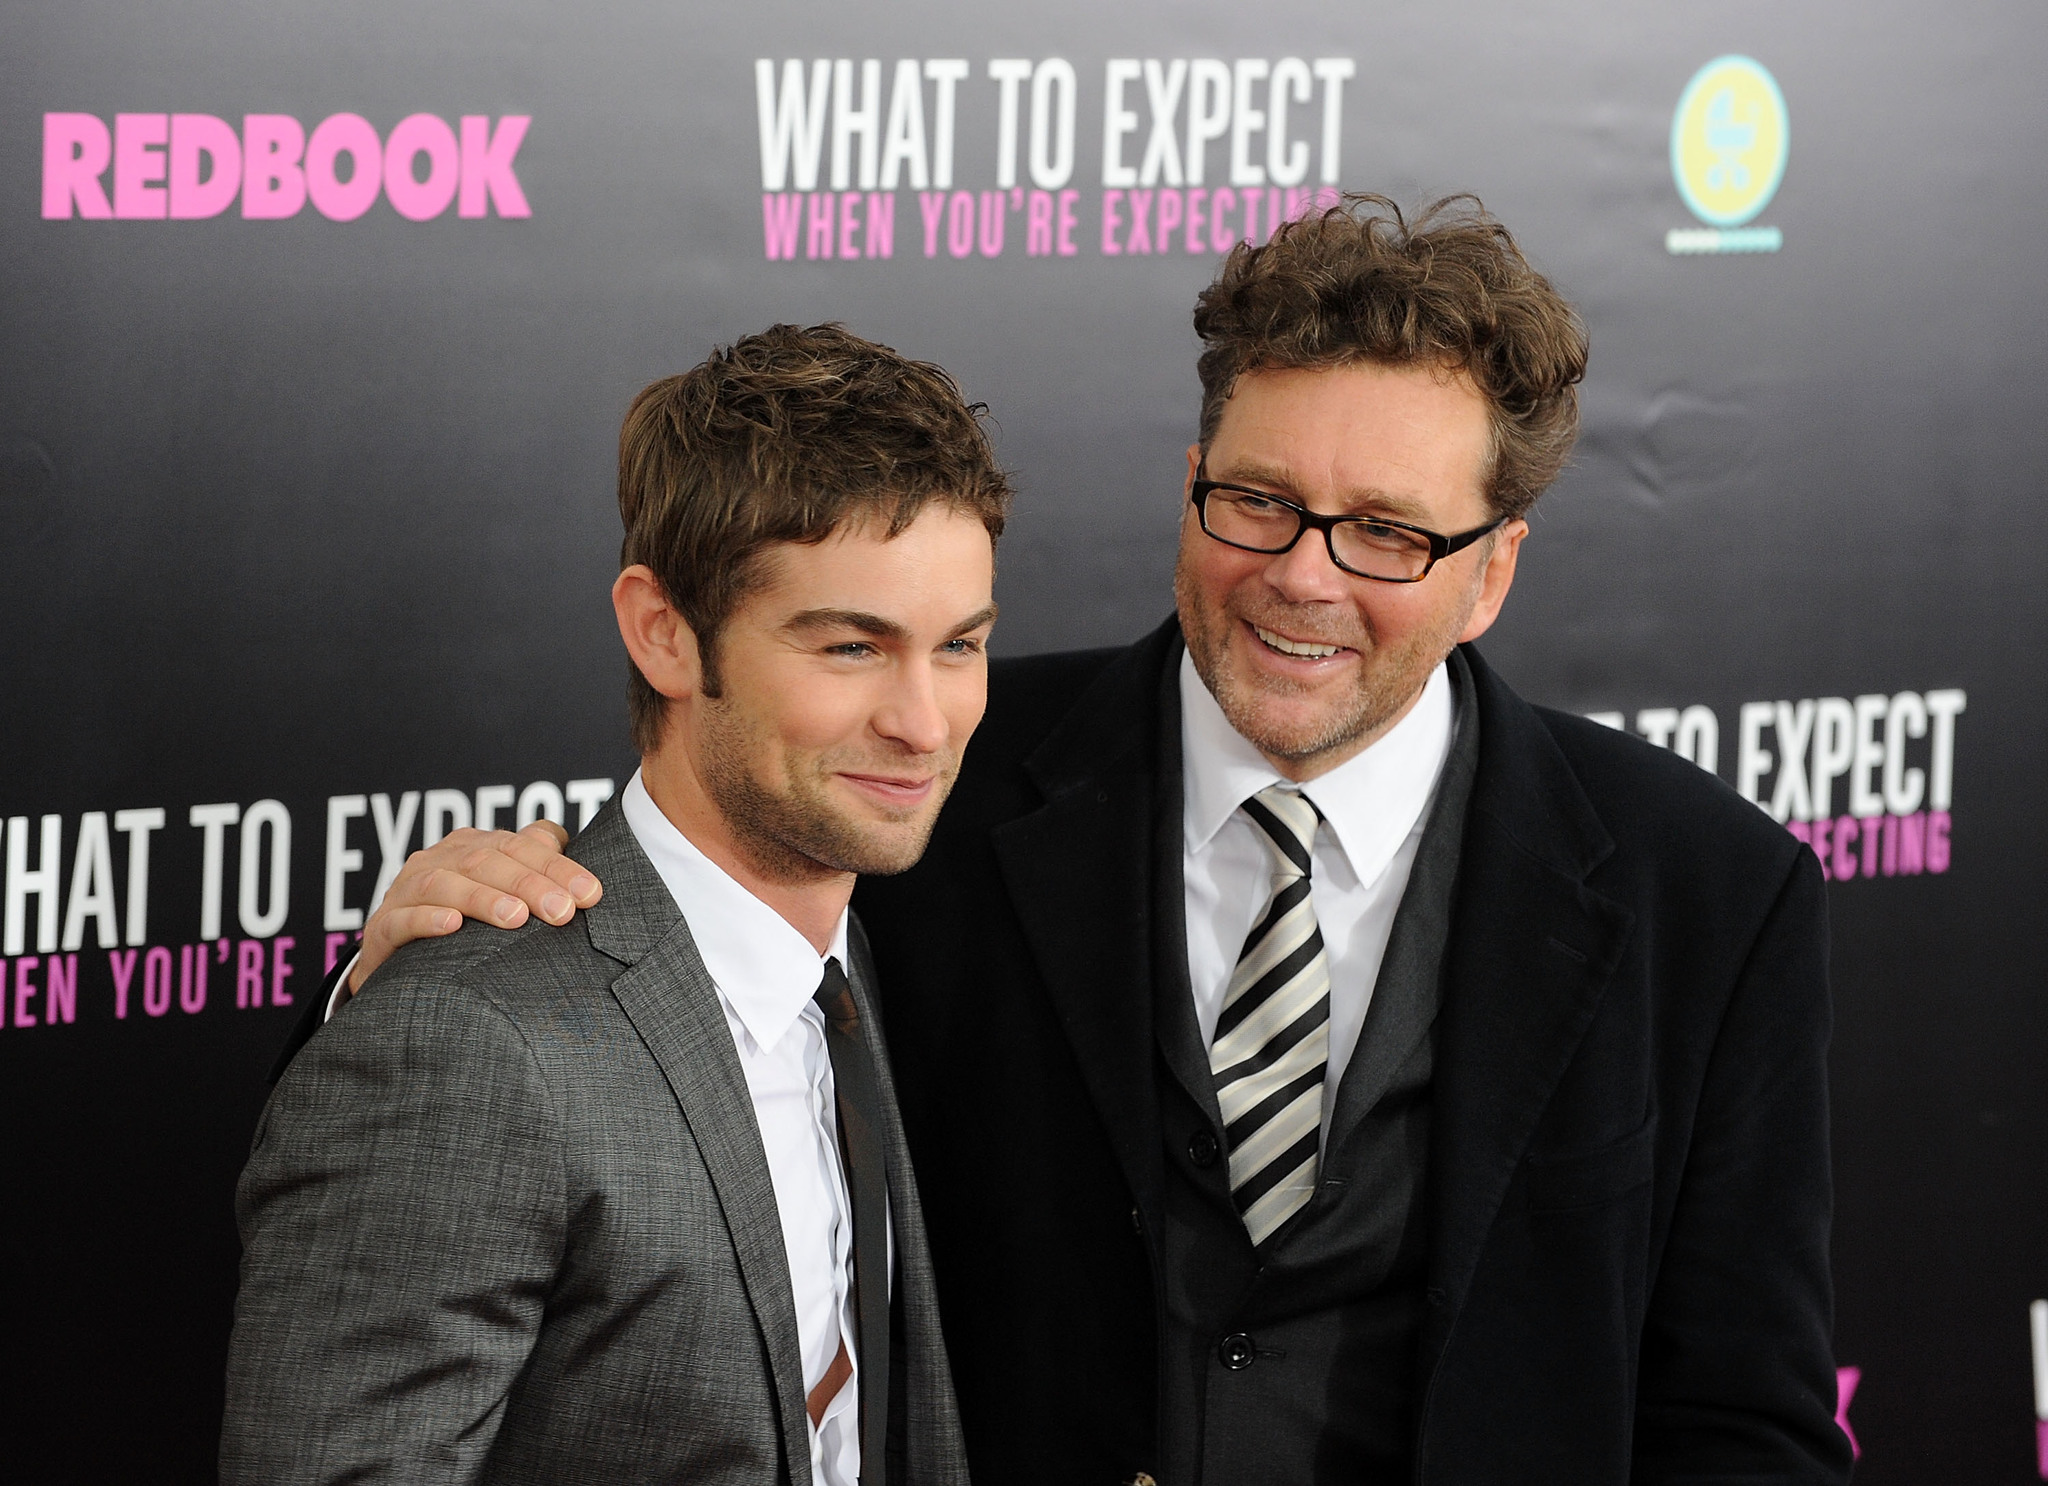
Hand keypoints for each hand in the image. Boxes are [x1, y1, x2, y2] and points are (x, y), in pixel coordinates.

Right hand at [347, 821, 603, 992]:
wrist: (400, 966)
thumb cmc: (466, 925)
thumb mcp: (503, 894)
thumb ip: (536, 868)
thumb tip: (578, 857)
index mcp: (474, 846)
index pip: (522, 846)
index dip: (558, 867)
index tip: (592, 894)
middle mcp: (440, 860)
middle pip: (488, 861)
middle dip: (530, 884)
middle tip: (563, 911)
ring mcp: (407, 890)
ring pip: (445, 884)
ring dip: (482, 898)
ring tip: (515, 918)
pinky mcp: (383, 928)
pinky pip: (403, 919)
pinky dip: (427, 919)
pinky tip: (452, 926)